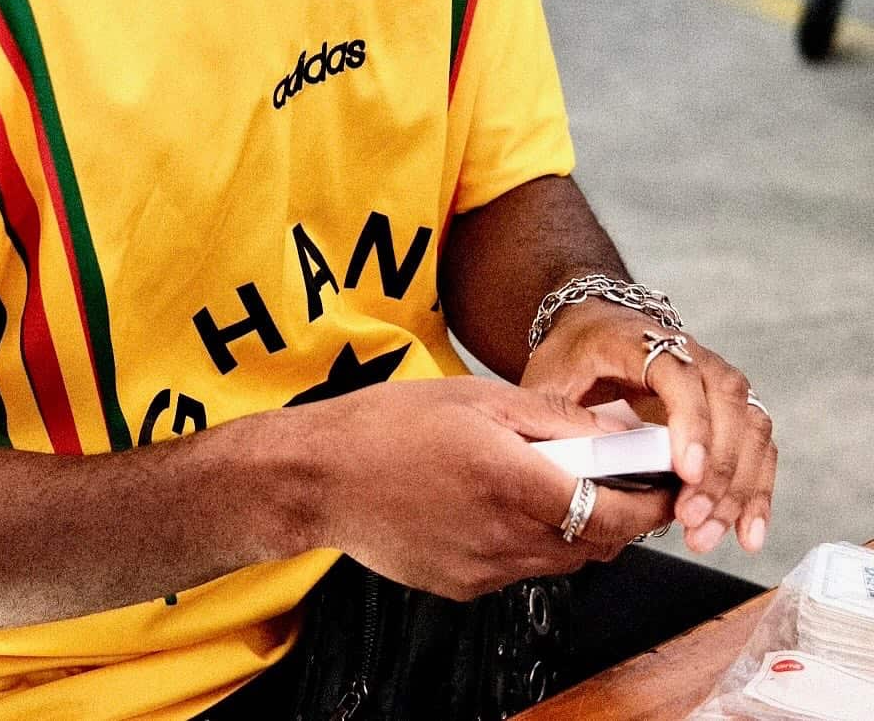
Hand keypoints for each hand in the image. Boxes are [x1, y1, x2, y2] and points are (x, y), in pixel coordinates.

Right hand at [310, 377, 673, 599]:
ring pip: (559, 560)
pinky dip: (527, 541)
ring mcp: (483, 570)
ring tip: (548, 483)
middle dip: (617, 516)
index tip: (663, 486)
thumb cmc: (388, 425)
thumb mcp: (476, 397)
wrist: (321, 476)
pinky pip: (517, 568)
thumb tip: (610, 425)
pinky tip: (496, 503)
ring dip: (573, 529)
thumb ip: (551, 415)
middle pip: (595, 546)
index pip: (614, 513)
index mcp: (513, 480)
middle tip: (613, 477)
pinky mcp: (462, 587)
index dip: (650, 504)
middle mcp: (505, 536)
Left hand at [521, 302, 776, 556]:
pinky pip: (757, 444)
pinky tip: (747, 531)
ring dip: (739, 486)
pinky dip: (757, 489)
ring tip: (709, 534)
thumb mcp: (549, 379)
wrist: (593, 326)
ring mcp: (713, 375)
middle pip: (725, 403)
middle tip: (692, 519)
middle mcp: (687, 351)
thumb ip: (560, 418)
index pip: (679, 373)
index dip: (689, 422)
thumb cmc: (570, 355)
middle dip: (716, 470)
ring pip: (750, 426)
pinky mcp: (727, 404)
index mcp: (637, 339)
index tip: (686, 471)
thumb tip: (578, 469)